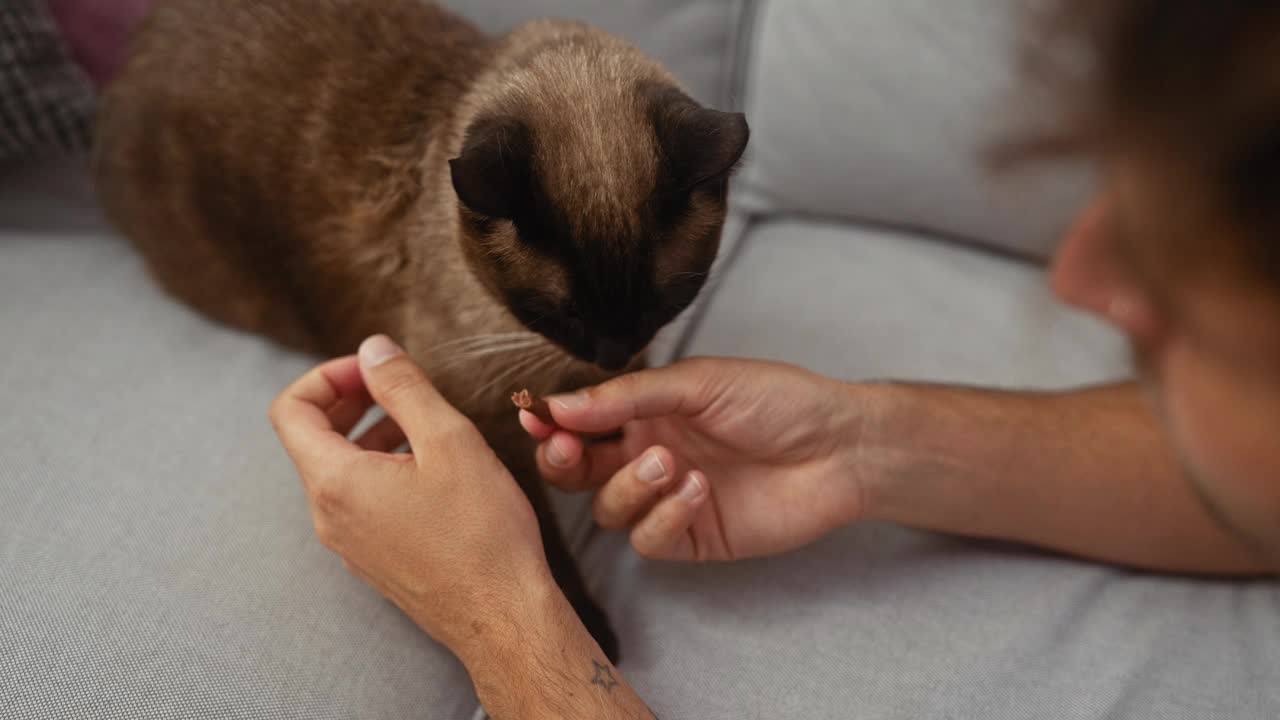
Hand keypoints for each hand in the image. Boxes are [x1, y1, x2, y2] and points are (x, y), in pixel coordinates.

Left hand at [268, 335, 553, 660]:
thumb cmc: (482, 533)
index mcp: (336, 483)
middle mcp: (329, 516)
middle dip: (349, 400)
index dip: (327, 376)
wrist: (503, 618)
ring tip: (423, 422)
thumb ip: (404, 387)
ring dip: (370, 433)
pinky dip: (381, 468)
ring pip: (339, 471)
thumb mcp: (448, 440)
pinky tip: (431, 467)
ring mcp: (349, 544)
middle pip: (311, 439)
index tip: (374, 369)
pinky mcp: (373, 560)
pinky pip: (359, 501)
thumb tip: (373, 349)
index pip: (291, 411)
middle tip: (396, 384)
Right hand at [521, 358, 876, 560]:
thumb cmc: (776, 400)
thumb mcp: (698, 382)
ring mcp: (668, 500)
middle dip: (563, 462)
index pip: (579, 424)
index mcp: (644, 414)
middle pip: (577, 474)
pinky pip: (650, 540)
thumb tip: (560, 405)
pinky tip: (698, 491)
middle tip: (566, 448)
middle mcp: (648, 456)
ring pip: (609, 509)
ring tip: (668, 463)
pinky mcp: (693, 537)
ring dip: (627, 487)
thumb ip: (628, 397)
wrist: (839, 445)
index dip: (550, 423)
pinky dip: (664, 517)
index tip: (532, 415)